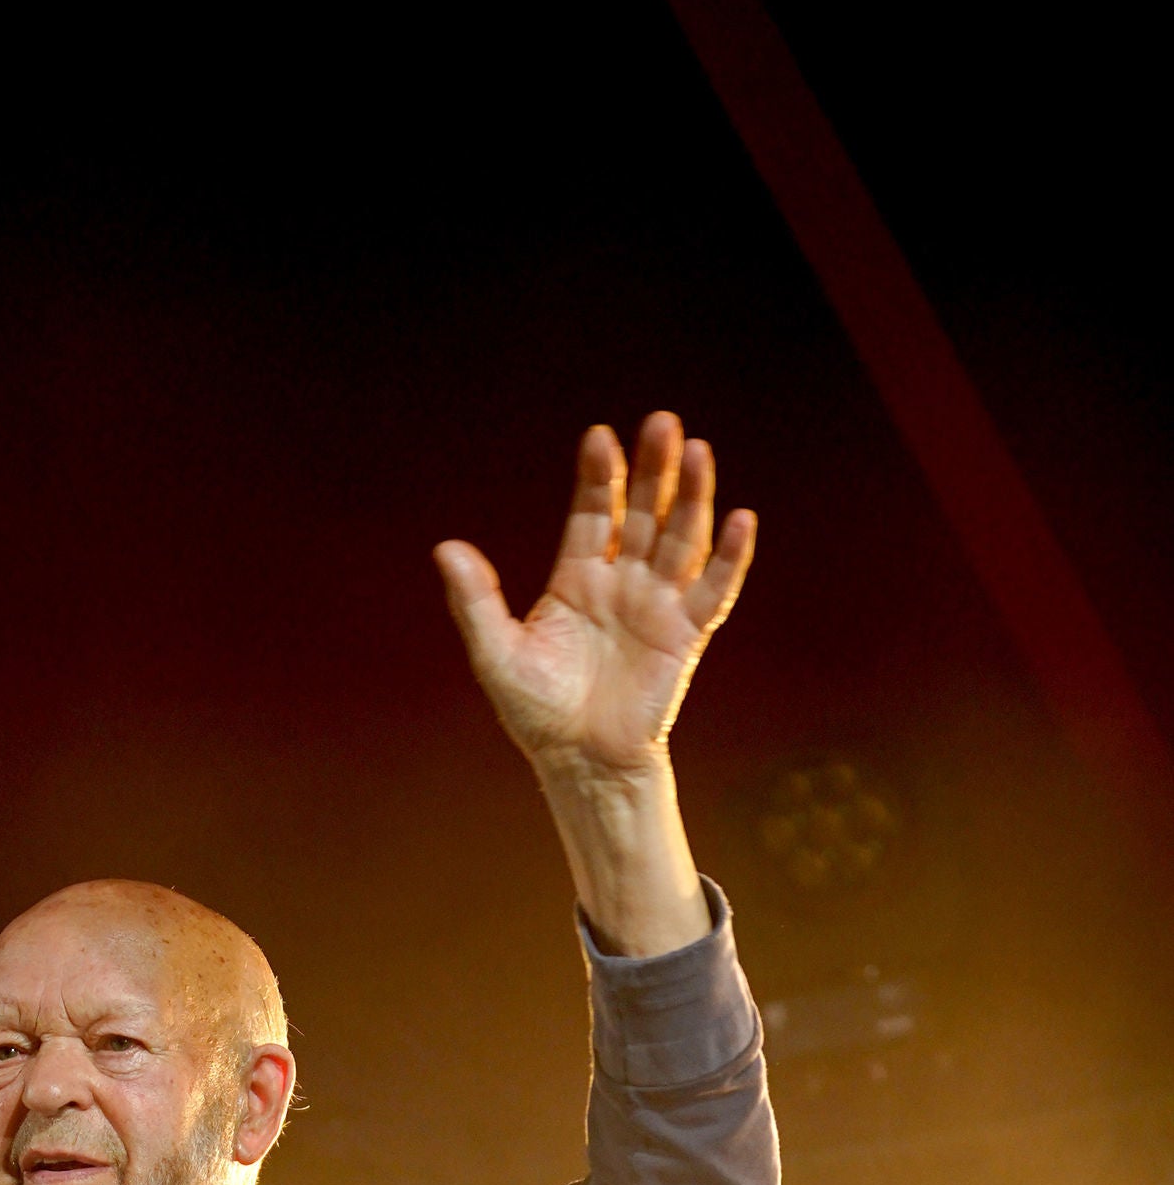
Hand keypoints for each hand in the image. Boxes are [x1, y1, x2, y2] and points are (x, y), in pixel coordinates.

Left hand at [435, 415, 754, 781]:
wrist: (579, 762)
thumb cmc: (536, 710)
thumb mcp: (497, 654)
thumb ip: (475, 601)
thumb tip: (445, 549)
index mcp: (578, 577)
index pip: (592, 512)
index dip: (598, 476)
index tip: (600, 438)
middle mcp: (622, 581)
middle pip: (643, 512)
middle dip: (653, 469)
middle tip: (662, 423)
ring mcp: (658, 604)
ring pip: (681, 538)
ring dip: (692, 496)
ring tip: (698, 451)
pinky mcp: (686, 634)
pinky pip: (714, 590)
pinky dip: (730, 557)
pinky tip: (740, 520)